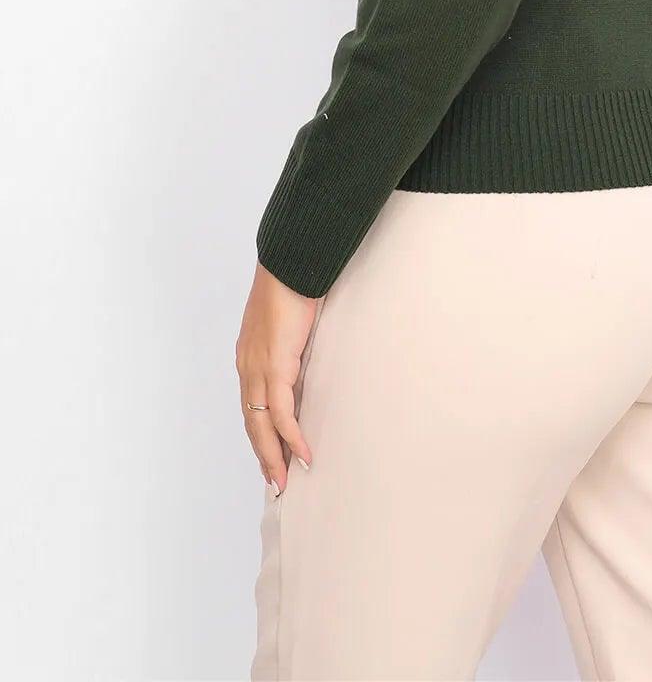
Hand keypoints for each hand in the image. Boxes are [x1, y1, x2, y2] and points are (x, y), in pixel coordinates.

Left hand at [236, 259, 321, 493]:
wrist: (290, 265)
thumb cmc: (292, 286)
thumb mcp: (291, 325)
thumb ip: (292, 347)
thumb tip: (305, 362)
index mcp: (249, 358)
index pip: (251, 407)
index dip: (260, 435)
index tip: (270, 458)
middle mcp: (248, 367)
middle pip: (252, 423)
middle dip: (264, 456)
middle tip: (276, 483)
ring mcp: (259, 368)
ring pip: (262, 424)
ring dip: (274, 455)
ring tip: (286, 480)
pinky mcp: (276, 366)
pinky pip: (281, 412)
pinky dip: (291, 436)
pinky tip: (303, 454)